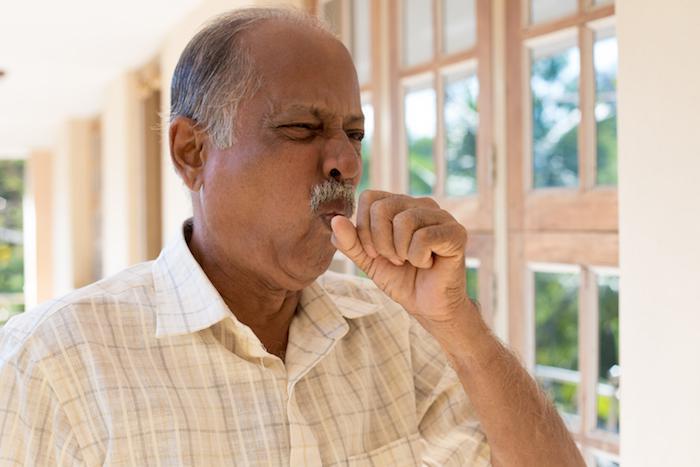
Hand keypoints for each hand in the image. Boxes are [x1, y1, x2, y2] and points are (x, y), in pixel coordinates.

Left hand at [331, 190, 470, 323]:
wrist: (428, 306)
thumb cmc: (401, 279)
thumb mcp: (368, 260)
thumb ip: (350, 241)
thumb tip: (335, 220)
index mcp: (400, 205)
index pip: (369, 197)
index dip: (364, 228)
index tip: (374, 252)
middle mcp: (421, 204)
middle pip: (383, 208)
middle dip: (380, 243)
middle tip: (394, 259)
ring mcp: (441, 216)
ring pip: (404, 221)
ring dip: (400, 252)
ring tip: (410, 262)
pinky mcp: (456, 233)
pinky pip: (423, 238)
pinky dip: (418, 258)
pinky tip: (427, 264)